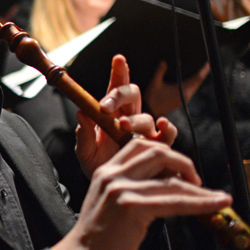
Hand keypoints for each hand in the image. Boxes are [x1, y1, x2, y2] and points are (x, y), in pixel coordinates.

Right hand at [52, 137, 230, 249]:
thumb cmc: (98, 237)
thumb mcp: (109, 201)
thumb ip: (129, 188)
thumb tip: (164, 186)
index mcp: (106, 171)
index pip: (140, 146)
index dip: (167, 153)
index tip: (181, 170)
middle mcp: (113, 175)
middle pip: (158, 153)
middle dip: (185, 164)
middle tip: (197, 181)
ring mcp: (122, 190)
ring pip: (172, 181)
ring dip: (201, 189)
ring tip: (218, 198)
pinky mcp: (133, 208)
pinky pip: (175, 202)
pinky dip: (201, 203)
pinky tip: (216, 205)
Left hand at [75, 55, 175, 177]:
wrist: (112, 190)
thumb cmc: (98, 166)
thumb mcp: (84, 152)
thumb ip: (83, 134)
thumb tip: (81, 113)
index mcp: (111, 114)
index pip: (116, 89)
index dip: (119, 73)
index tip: (119, 59)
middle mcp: (130, 119)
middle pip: (133, 95)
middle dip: (121, 94)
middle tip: (106, 105)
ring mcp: (144, 132)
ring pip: (146, 117)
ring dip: (135, 119)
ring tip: (123, 126)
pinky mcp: (156, 148)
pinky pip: (167, 136)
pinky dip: (167, 130)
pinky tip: (162, 126)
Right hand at [143, 61, 208, 116]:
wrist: (150, 112)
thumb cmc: (152, 99)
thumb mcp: (155, 83)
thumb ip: (160, 71)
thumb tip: (164, 61)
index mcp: (183, 90)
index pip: (198, 78)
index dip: (205, 70)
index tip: (209, 63)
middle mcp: (186, 95)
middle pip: (198, 82)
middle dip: (202, 72)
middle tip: (205, 63)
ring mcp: (184, 98)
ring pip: (195, 86)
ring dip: (197, 78)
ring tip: (199, 69)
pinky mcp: (181, 100)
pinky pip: (190, 89)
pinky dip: (192, 83)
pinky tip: (188, 79)